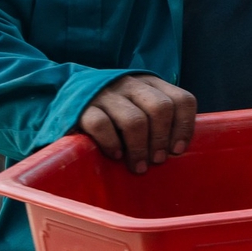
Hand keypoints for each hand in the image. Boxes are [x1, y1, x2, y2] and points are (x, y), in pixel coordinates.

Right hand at [78, 74, 196, 173]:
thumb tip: (176, 151)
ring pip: (134, 120)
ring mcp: (106, 94)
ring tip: (139, 166)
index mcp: (152, 84)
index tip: (178, 149)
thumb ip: (160, 119)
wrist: (67, 95)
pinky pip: (102, 125)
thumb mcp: (140, 106)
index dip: (184, 127)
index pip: (181, 100)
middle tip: (158, 160)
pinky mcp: (83, 107)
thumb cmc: (115, 110)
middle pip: (160, 108)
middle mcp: (131, 85)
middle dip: (162, 139)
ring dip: (140, 148)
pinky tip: (115, 155)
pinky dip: (112, 143)